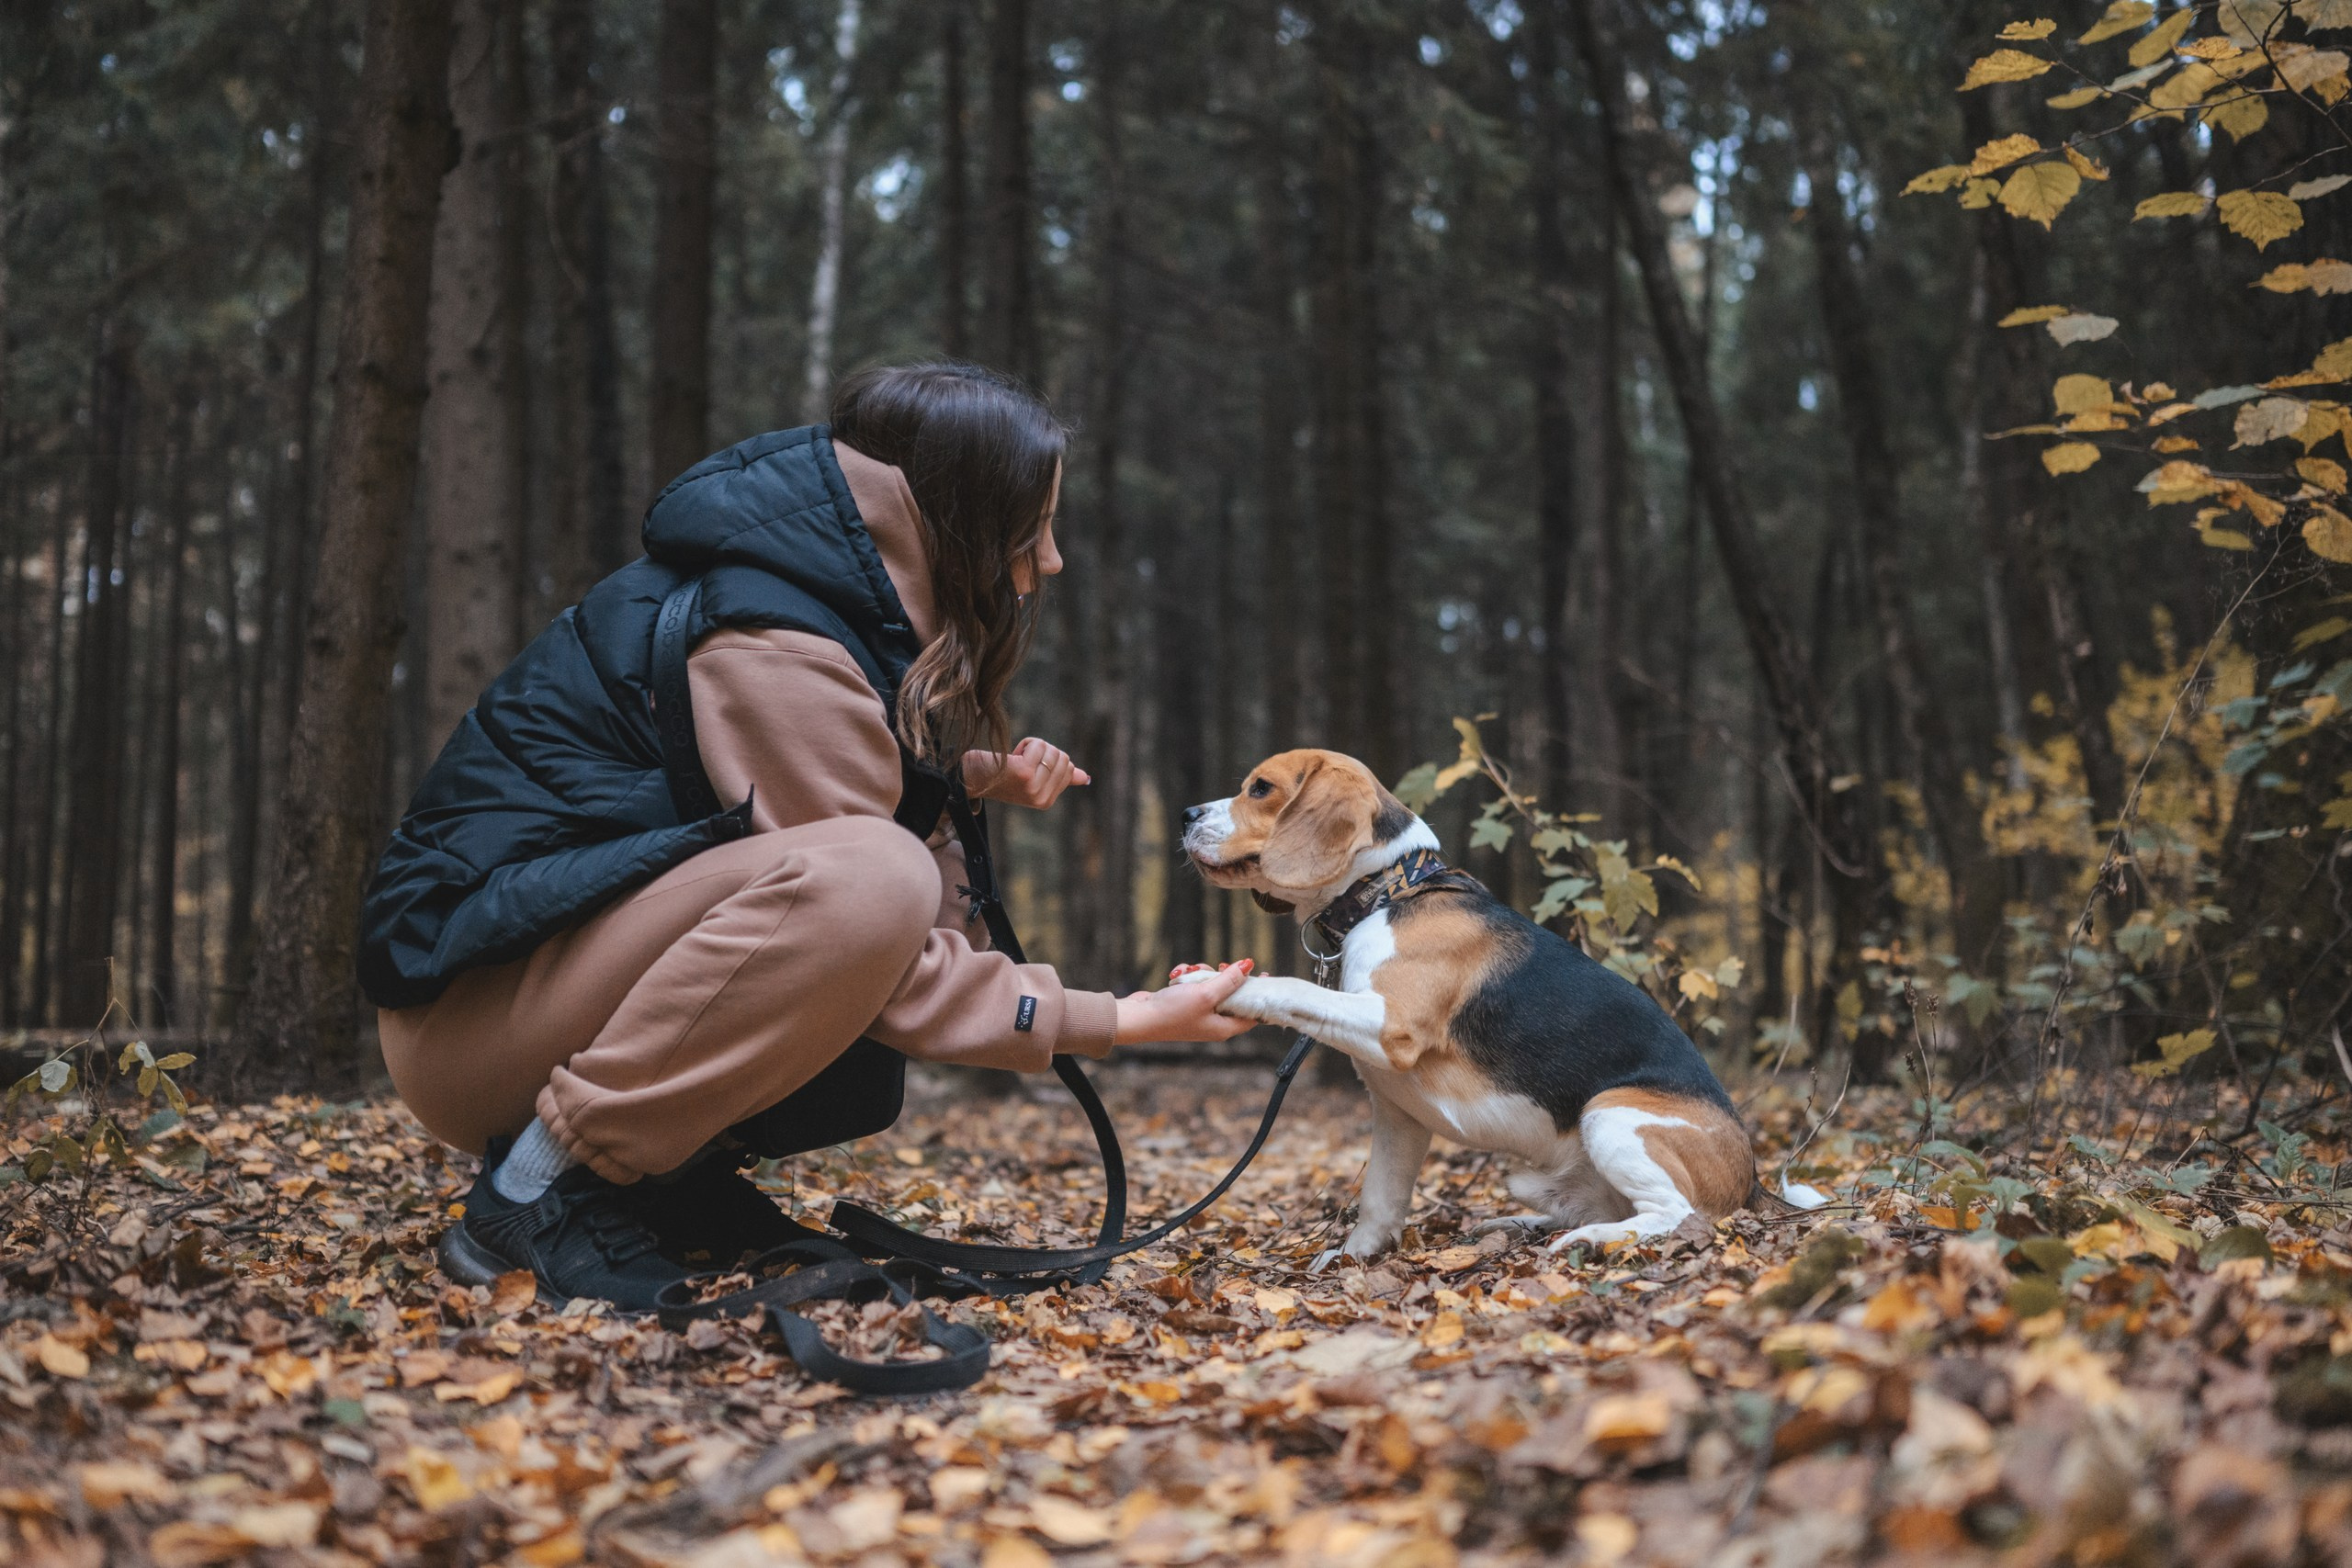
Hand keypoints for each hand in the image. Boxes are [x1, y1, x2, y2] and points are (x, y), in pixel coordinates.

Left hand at [963, 737, 1091, 809]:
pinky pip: (1038, 745)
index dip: (1048, 759)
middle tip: (1020, 762)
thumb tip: (1085, 777)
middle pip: (1062, 757)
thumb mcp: (1032, 778)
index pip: (1069, 768)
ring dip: (1033, 747)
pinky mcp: (1025, 773)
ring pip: (1051, 750)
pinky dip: (1026, 743)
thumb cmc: (1000, 775)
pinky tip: (1013, 756)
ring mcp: (1034, 787)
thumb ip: (1058, 778)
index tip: (1028, 767)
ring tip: (1016, 760)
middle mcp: (1042, 798)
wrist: (970, 777)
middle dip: (1042, 752)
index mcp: (1046, 801)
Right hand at [1114, 960, 1256, 1044]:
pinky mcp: (1185, 1006)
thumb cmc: (1172, 1012)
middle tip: (1220, 966)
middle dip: (1224, 977)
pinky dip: (1188, 978)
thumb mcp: (1206, 994)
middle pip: (1232, 996)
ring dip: (1201, 974)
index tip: (1263, 974)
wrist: (1138, 1018)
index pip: (1253, 1013)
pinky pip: (1195, 987)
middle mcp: (1214, 1023)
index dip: (1259, 994)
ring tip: (1187, 972)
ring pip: (1212, 987)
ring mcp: (1199, 1015)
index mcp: (1224, 1028)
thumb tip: (1249, 966)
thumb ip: (1229, 980)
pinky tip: (1177, 974)